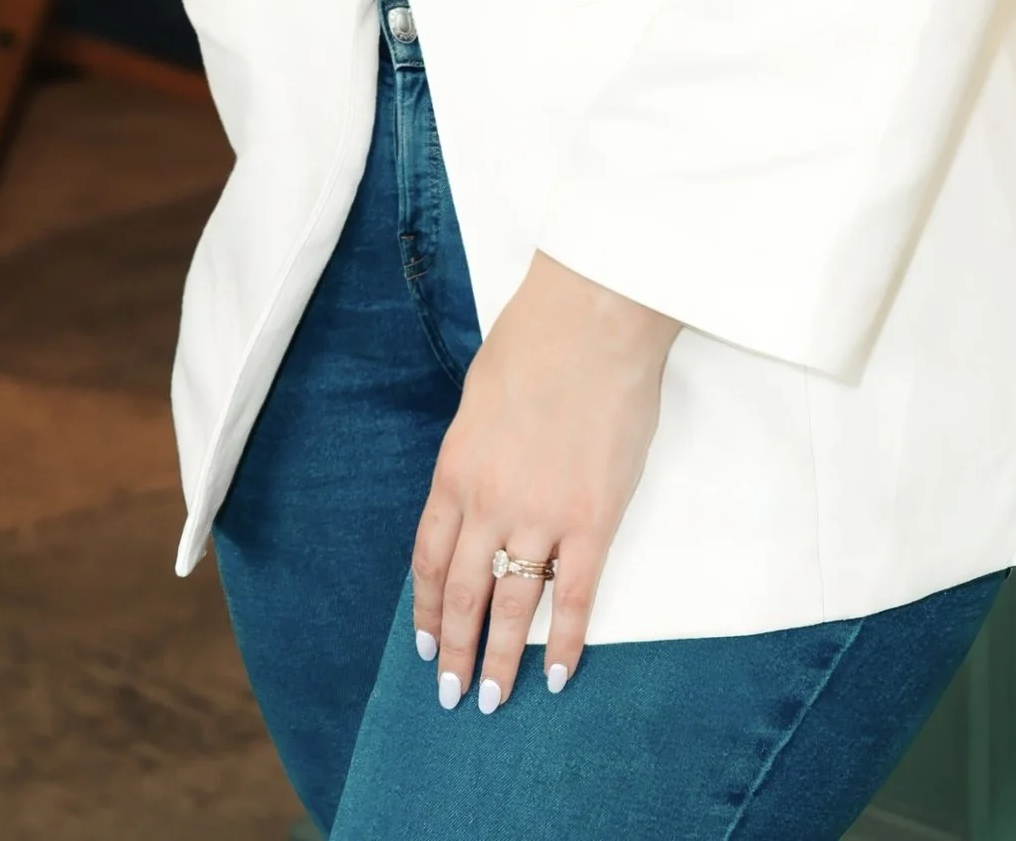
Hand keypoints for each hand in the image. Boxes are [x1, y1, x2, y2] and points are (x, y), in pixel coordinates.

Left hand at [412, 253, 677, 713]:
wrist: (592, 316)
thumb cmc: (537, 340)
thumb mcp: (480, 397)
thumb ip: (476, 450)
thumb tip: (479, 485)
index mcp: (456, 469)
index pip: (428, 557)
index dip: (424, 608)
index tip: (423, 643)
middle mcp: (488, 501)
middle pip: (461, 593)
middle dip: (452, 650)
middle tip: (449, 695)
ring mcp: (540, 514)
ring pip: (510, 605)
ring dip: (499, 660)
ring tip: (492, 699)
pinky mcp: (592, 518)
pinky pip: (573, 596)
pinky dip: (563, 642)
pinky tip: (556, 675)